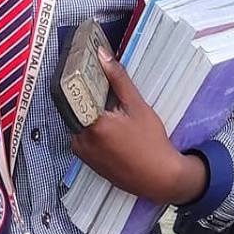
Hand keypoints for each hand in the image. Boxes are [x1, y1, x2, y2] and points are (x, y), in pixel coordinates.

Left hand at [70, 49, 206, 206]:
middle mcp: (81, 140)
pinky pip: (82, 137)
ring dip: (89, 114)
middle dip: (86, 97)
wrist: (159, 178)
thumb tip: (102, 55)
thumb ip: (118, 79)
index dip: (79, 79)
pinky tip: (110, 126)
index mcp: (92, 124)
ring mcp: (83, 153)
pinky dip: (91, 129)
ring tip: (109, 108)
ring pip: (78, 123)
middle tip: (102, 88)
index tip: (86, 69)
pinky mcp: (87, 162)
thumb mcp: (138, 107)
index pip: (74, 93)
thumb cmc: (152, 143)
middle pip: (75, 108)